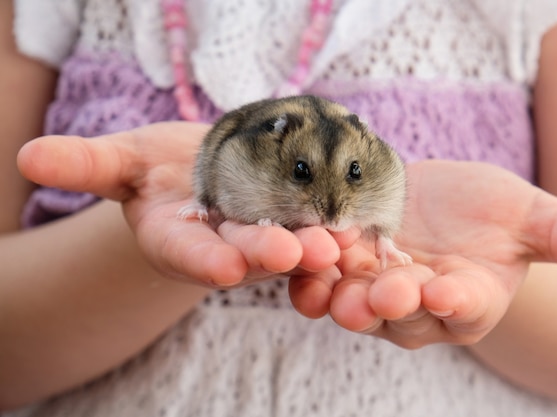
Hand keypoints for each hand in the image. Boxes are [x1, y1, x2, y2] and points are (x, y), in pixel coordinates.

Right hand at [17, 122, 354, 286]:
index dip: (202, 258)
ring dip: (316, 244)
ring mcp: (266, 236)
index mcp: (179, 241)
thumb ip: (86, 164)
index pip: (187, 253)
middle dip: (270, 252)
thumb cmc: (157, 168)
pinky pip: (321, 223)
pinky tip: (362, 218)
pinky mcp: (299, 222)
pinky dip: (340, 222)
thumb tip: (26, 156)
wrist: (206, 171)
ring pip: (293, 242)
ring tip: (339, 239)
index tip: (222, 266)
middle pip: (247, 251)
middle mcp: (225, 247)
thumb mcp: (123, 161)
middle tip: (297, 252)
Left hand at [289, 160, 556, 347]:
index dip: (457, 302)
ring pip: (354, 301)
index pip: (465, 308)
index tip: (449, 293)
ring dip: (338, 294)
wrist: (435, 200)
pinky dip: (308, 272)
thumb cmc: (490, 211)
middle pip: (402, 314)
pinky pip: (319, 278)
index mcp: (469, 300)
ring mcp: (373, 289)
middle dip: (391, 304)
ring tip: (328, 282)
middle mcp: (418, 307)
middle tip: (379, 295)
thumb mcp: (534, 219)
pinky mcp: (340, 268)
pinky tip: (298, 256)